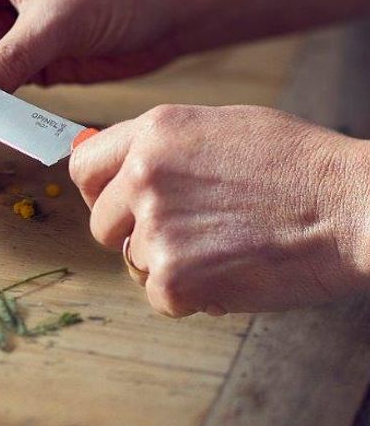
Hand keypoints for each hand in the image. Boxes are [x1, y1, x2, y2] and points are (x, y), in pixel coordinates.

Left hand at [70, 104, 369, 315]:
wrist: (354, 208)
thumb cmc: (302, 168)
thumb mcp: (222, 128)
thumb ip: (163, 147)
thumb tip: (117, 163)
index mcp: (153, 133)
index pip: (83, 166)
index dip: (99, 190)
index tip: (117, 204)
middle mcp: (143, 177)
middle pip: (101, 222)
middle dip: (135, 233)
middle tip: (187, 235)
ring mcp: (156, 228)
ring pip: (133, 261)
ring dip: (168, 264)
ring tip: (225, 247)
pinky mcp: (175, 279)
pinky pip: (159, 297)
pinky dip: (191, 296)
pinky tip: (233, 271)